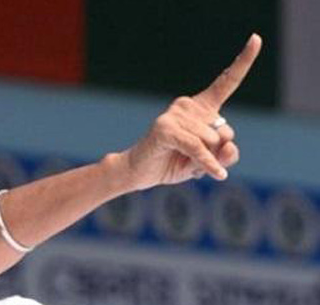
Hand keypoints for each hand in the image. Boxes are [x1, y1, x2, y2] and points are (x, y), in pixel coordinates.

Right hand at [121, 34, 261, 190]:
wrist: (139, 173)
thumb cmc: (173, 163)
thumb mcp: (208, 163)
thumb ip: (226, 155)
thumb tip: (229, 144)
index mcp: (200, 107)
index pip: (226, 82)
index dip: (242, 62)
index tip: (256, 39)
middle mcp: (187, 105)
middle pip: (224, 131)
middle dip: (217, 153)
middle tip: (194, 161)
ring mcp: (175, 115)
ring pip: (211, 141)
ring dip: (205, 160)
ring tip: (183, 162)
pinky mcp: (165, 129)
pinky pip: (198, 148)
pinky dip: (207, 163)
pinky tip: (217, 175)